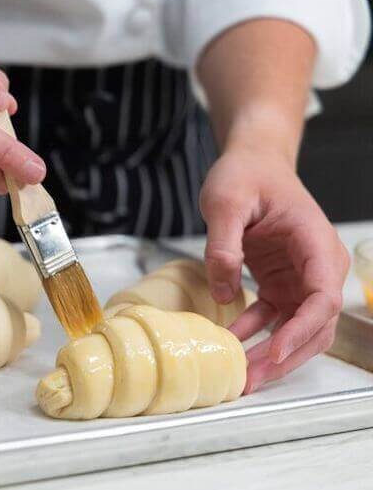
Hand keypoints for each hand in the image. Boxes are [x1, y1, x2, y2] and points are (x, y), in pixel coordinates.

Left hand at [200, 148, 348, 393]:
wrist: (252, 164)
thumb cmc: (246, 174)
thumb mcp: (225, 202)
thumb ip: (223, 244)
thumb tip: (222, 293)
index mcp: (315, 242)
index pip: (322, 297)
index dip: (300, 329)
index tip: (273, 352)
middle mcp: (318, 264)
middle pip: (315, 324)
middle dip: (285, 356)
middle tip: (250, 380)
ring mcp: (302, 277)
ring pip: (298, 328)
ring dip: (272, 353)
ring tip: (242, 376)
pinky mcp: (282, 283)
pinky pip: (274, 317)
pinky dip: (256, 333)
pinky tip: (231, 340)